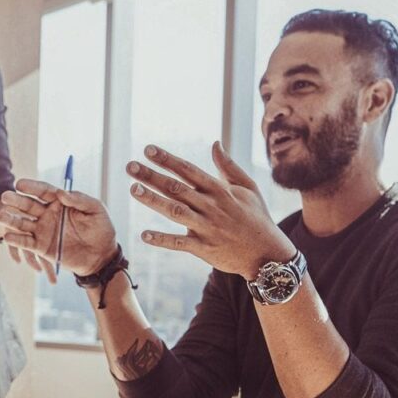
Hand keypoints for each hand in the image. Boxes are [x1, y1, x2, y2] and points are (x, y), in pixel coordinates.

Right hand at [0, 179, 118, 278]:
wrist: (102, 256)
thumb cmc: (102, 229)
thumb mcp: (96, 210)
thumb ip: (80, 200)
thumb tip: (61, 193)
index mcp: (60, 202)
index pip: (43, 191)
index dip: (31, 187)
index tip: (20, 184)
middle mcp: (49, 214)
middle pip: (29, 205)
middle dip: (16, 201)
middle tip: (5, 197)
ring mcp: (43, 230)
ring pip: (23, 223)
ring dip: (11, 220)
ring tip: (1, 216)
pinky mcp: (41, 247)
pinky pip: (26, 242)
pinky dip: (16, 240)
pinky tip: (7, 236)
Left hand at [127, 142, 294, 277]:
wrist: (267, 253)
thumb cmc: (257, 217)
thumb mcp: (248, 188)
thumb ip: (228, 166)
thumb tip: (215, 143)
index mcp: (220, 190)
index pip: (188, 170)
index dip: (167, 159)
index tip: (148, 149)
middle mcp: (211, 206)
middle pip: (177, 188)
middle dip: (152, 176)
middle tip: (130, 166)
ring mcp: (207, 228)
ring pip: (175, 211)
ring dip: (153, 200)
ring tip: (133, 190)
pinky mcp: (204, 249)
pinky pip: (179, 243)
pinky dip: (162, 240)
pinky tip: (144, 235)